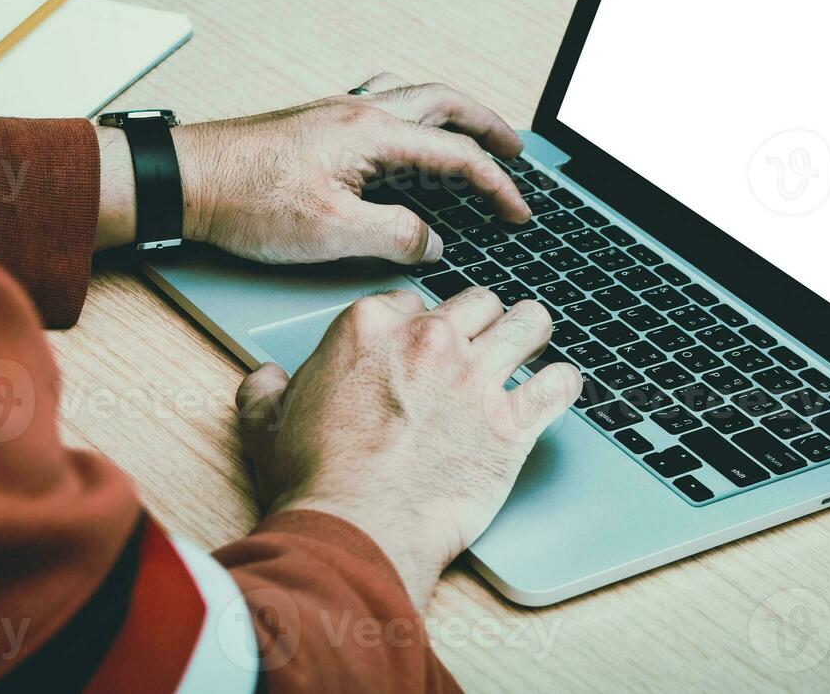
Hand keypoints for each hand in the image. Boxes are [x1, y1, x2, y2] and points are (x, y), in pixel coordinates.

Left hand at [95, 73, 530, 259]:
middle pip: (445, 103)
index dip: (498, 186)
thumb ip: (395, 236)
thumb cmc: (245, 202)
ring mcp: (337, 112)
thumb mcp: (331, 233)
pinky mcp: (317, 124)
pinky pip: (381, 102)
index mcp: (372, 134)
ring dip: (452, 113)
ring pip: (414, 96)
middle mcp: (360, 111)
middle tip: (516, 150)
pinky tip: (403, 132)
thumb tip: (432, 242)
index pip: (458, 156)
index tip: (518, 213)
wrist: (183, 180)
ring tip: (473, 134)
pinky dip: (411, 112)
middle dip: (488, 126)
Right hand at [234, 288, 580, 607]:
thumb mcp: (268, 425)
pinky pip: (559, 384)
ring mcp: (476, 377)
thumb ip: (267, 391)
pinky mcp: (512, 422)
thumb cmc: (316, 481)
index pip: (414, 301)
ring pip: (528, 324)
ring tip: (532, 344)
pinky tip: (558, 388)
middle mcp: (431, 340)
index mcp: (372, 327)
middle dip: (483, 319)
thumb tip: (266, 379)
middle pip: (478, 302)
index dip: (422, 324)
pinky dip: (563, 384)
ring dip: (531, 333)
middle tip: (485, 340)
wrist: (357, 528)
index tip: (426, 344)